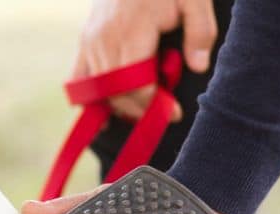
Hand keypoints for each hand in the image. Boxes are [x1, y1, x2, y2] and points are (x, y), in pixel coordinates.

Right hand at [73, 0, 217, 120]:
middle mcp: (104, 39)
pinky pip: (79, 79)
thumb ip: (200, 31)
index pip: (137, 84)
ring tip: (143, 109)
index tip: (174, 112)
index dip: (154, 105)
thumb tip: (198, 66)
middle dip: (139, 110)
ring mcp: (90, 41)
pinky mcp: (84, 40)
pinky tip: (103, 117)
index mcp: (132, 30)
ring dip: (120, 106)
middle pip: (116, 92)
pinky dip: (88, 100)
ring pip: (99, 90)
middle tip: (162, 114)